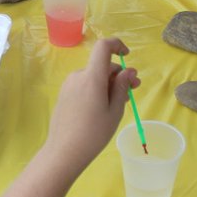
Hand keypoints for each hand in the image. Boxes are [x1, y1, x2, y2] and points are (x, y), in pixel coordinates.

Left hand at [40, 38, 137, 177]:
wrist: (64, 151)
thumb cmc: (94, 133)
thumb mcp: (114, 110)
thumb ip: (122, 87)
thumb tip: (129, 71)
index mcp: (91, 77)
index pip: (103, 47)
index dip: (117, 45)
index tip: (127, 55)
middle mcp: (78, 76)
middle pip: (101, 66)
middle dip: (119, 74)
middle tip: (133, 90)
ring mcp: (68, 85)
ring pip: (93, 77)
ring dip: (108, 84)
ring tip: (118, 103)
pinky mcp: (64, 95)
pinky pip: (84, 85)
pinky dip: (96, 90)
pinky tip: (101, 108)